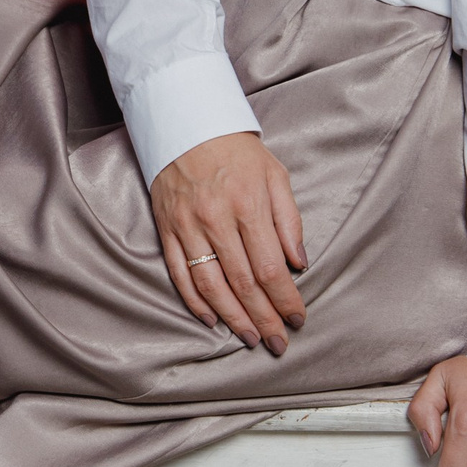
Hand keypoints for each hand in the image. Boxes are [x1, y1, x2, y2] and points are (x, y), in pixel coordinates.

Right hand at [151, 133, 306, 357]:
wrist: (185, 123)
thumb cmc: (236, 149)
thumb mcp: (275, 175)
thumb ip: (289, 221)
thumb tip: (299, 264)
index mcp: (248, 205)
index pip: (270, 267)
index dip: (285, 299)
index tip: (297, 319)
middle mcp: (216, 219)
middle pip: (243, 282)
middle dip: (263, 318)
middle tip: (277, 343)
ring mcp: (187, 226)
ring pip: (210, 284)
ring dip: (232, 317)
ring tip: (249, 338)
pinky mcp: (167, 229)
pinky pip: (179, 273)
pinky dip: (195, 301)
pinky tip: (211, 319)